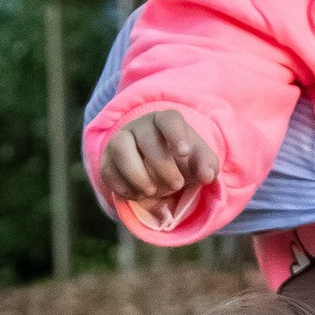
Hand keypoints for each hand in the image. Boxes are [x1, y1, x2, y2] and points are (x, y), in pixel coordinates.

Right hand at [97, 108, 219, 228]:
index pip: (169, 119)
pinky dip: (123, 187)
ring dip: (138, 175)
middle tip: (176, 185)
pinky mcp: (106, 160)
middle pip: (147, 139)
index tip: (184, 152)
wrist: (156, 169)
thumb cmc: (181, 161)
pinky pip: (107, 170)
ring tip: (152, 191)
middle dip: (163, 167)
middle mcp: (140, 126)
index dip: (176, 134)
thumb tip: (207, 175)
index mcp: (165, 121)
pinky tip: (137, 195)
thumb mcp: (198, 162)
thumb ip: (207, 166)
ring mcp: (119, 140)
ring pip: (120, 149)